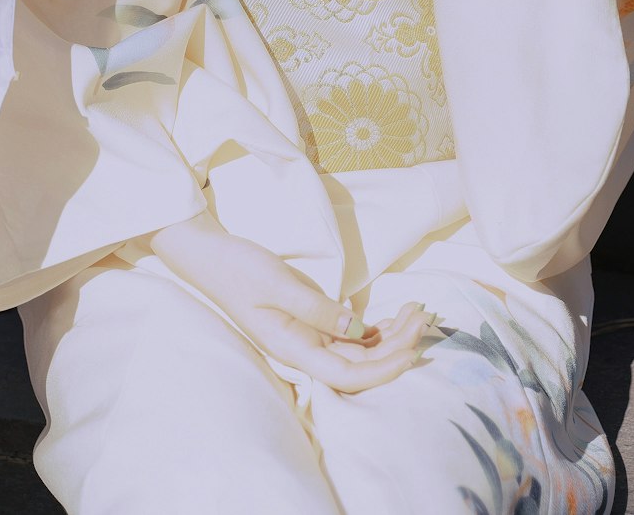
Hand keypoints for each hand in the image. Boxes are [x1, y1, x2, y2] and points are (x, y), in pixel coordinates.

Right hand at [147, 211, 432, 392]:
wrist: (210, 256)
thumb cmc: (239, 269)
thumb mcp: (279, 284)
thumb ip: (318, 310)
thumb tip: (358, 330)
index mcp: (292, 348)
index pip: (347, 376)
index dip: (383, 370)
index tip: (413, 351)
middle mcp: (303, 349)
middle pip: (359, 364)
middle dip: (396, 347)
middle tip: (422, 316)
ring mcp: (307, 337)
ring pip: (357, 350)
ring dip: (390, 337)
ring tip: (416, 312)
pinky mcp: (309, 321)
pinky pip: (348, 335)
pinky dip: (374, 329)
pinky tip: (394, 317)